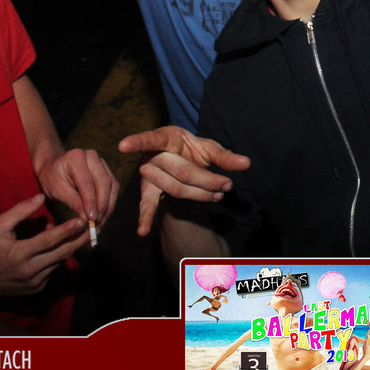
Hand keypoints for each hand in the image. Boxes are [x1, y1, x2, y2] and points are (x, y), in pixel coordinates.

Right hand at [0, 194, 87, 303]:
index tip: (81, 221)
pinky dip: (58, 257)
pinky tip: (59, 246)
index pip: (49, 241)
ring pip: (60, 261)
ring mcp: (35, 281)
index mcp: (19, 254)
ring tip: (78, 233)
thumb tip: (41, 197)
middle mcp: (29, 270)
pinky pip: (53, 269)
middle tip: (93, 228)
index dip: (67, 230)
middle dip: (79, 240)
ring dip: (69, 247)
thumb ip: (20, 211)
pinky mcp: (38, 287)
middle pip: (62, 253)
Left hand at [35, 147, 118, 224]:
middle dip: (102, 205)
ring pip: (112, 185)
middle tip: (97, 223)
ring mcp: (102, 162)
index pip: (87, 183)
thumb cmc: (51, 178)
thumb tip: (87, 218)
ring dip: (108, 205)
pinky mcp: (106, 170)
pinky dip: (110, 202)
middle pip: (104, 183)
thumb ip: (72, 201)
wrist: (52, 168)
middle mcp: (92, 156)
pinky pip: (113, 187)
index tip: (92, 219)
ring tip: (101, 222)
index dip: (91, 202)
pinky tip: (104, 215)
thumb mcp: (56, 190)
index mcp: (76, 157)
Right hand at [118, 126, 250, 236]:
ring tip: (218, 195)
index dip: (137, 141)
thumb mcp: (209, 148)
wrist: (179, 159)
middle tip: (227, 185)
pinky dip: (145, 219)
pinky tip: (142, 231)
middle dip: (207, 180)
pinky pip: (148, 206)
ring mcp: (149, 175)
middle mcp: (152, 156)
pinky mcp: (149, 192)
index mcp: (164, 138)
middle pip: (180, 172)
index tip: (123, 146)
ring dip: (199, 194)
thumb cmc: (192, 149)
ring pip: (175, 189)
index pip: (150, 139)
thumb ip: (225, 156)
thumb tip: (247, 163)